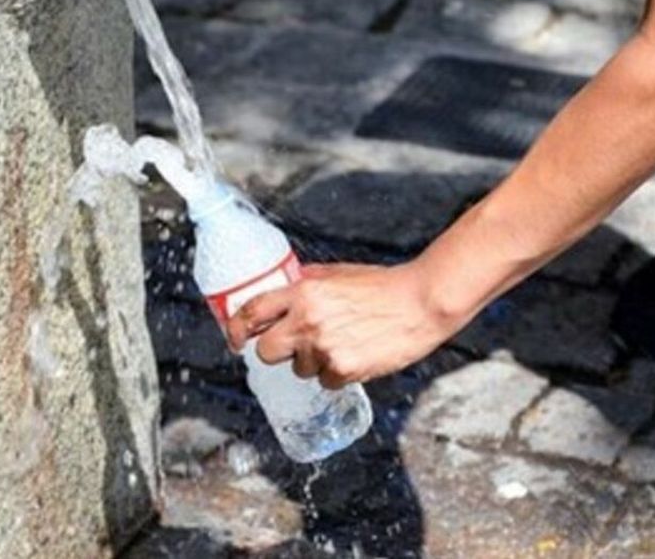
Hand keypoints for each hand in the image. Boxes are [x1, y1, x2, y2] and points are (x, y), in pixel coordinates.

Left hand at [225, 261, 461, 388]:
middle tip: (292, 347)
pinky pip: (325, 381)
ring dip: (312, 363)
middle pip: (264, 351)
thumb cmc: (382, 286)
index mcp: (304, 291)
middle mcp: (307, 319)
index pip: (252, 312)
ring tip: (341, 344)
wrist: (419, 303)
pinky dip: (337, 374)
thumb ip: (307, 283)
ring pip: (298, 370)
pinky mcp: (343, 368)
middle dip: (274, 352)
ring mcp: (324, 346)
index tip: (235, 339)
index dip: (236, 329)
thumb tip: (284, 292)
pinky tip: (356, 355)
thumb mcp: (338, 273)